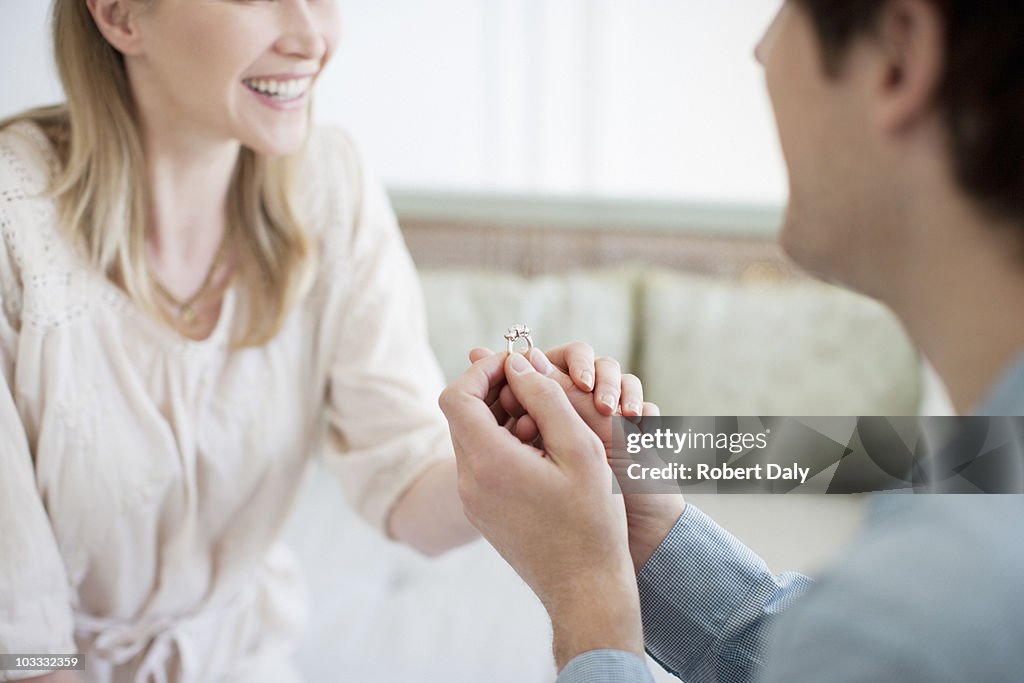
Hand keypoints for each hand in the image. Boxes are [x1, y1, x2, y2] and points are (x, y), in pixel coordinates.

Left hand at [439, 351, 643, 668]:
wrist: (585, 589)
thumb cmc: (592, 521)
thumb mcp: (581, 449)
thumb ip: (547, 399)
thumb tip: (519, 365)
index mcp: (489, 463)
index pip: (457, 396)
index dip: (483, 371)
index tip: (517, 366)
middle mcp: (469, 482)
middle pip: (461, 415)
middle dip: (495, 392)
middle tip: (538, 393)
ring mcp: (472, 500)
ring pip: (471, 438)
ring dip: (501, 419)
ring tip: (546, 425)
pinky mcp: (481, 512)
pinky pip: (480, 463)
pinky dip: (502, 444)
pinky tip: (541, 452)